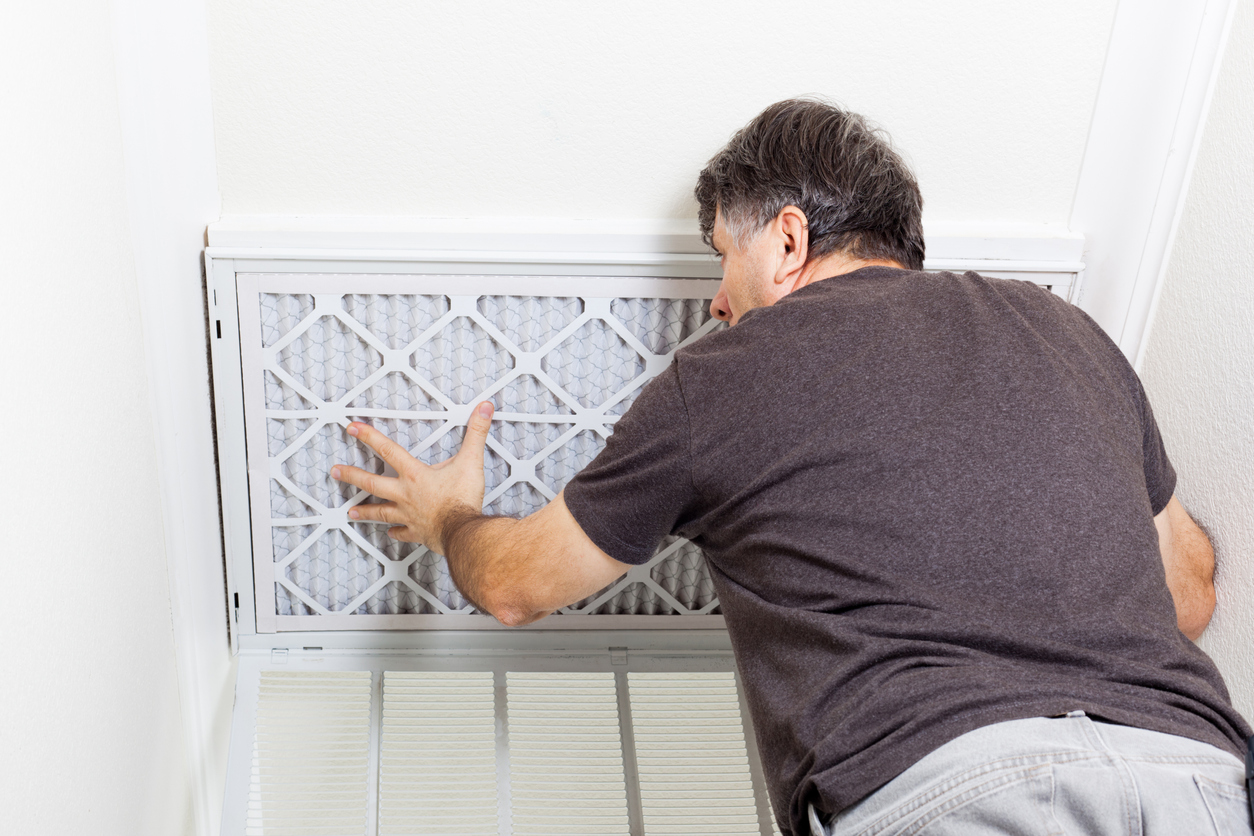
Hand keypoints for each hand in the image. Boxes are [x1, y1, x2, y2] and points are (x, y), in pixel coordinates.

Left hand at [330, 401, 493, 553]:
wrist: (463, 533)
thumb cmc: (463, 500)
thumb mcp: (471, 461)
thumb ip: (477, 433)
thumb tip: (483, 410)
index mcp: (415, 475)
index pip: (388, 450)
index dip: (369, 436)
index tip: (353, 428)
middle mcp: (406, 495)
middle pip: (373, 483)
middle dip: (352, 475)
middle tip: (335, 471)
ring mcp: (409, 515)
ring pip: (381, 512)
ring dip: (365, 511)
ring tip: (351, 512)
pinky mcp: (417, 532)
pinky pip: (403, 532)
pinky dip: (396, 532)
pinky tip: (391, 532)